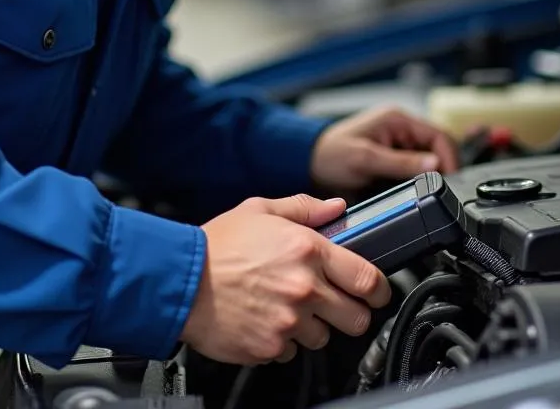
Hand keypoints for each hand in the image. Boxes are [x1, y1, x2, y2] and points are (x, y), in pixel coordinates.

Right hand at [180, 193, 390, 363]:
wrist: (180, 280)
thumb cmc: (217, 245)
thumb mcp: (260, 209)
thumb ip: (304, 207)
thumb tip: (336, 208)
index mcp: (307, 249)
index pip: (367, 278)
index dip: (378, 289)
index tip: (375, 292)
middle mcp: (303, 287)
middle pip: (356, 318)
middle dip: (349, 312)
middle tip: (333, 303)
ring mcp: (288, 321)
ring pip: (324, 337)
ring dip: (312, 326)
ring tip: (285, 307)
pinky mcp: (271, 347)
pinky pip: (292, 351)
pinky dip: (283, 340)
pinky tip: (265, 319)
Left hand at [311, 107, 458, 191]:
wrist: (310, 163)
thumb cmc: (330, 154)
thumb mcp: (366, 159)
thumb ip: (401, 162)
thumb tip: (435, 165)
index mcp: (398, 119)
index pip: (440, 136)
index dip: (450, 160)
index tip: (450, 182)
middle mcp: (401, 128)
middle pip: (438, 149)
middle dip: (440, 170)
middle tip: (435, 191)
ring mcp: (398, 143)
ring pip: (428, 161)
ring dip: (427, 176)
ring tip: (420, 191)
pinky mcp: (393, 158)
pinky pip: (415, 169)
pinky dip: (416, 180)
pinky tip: (409, 190)